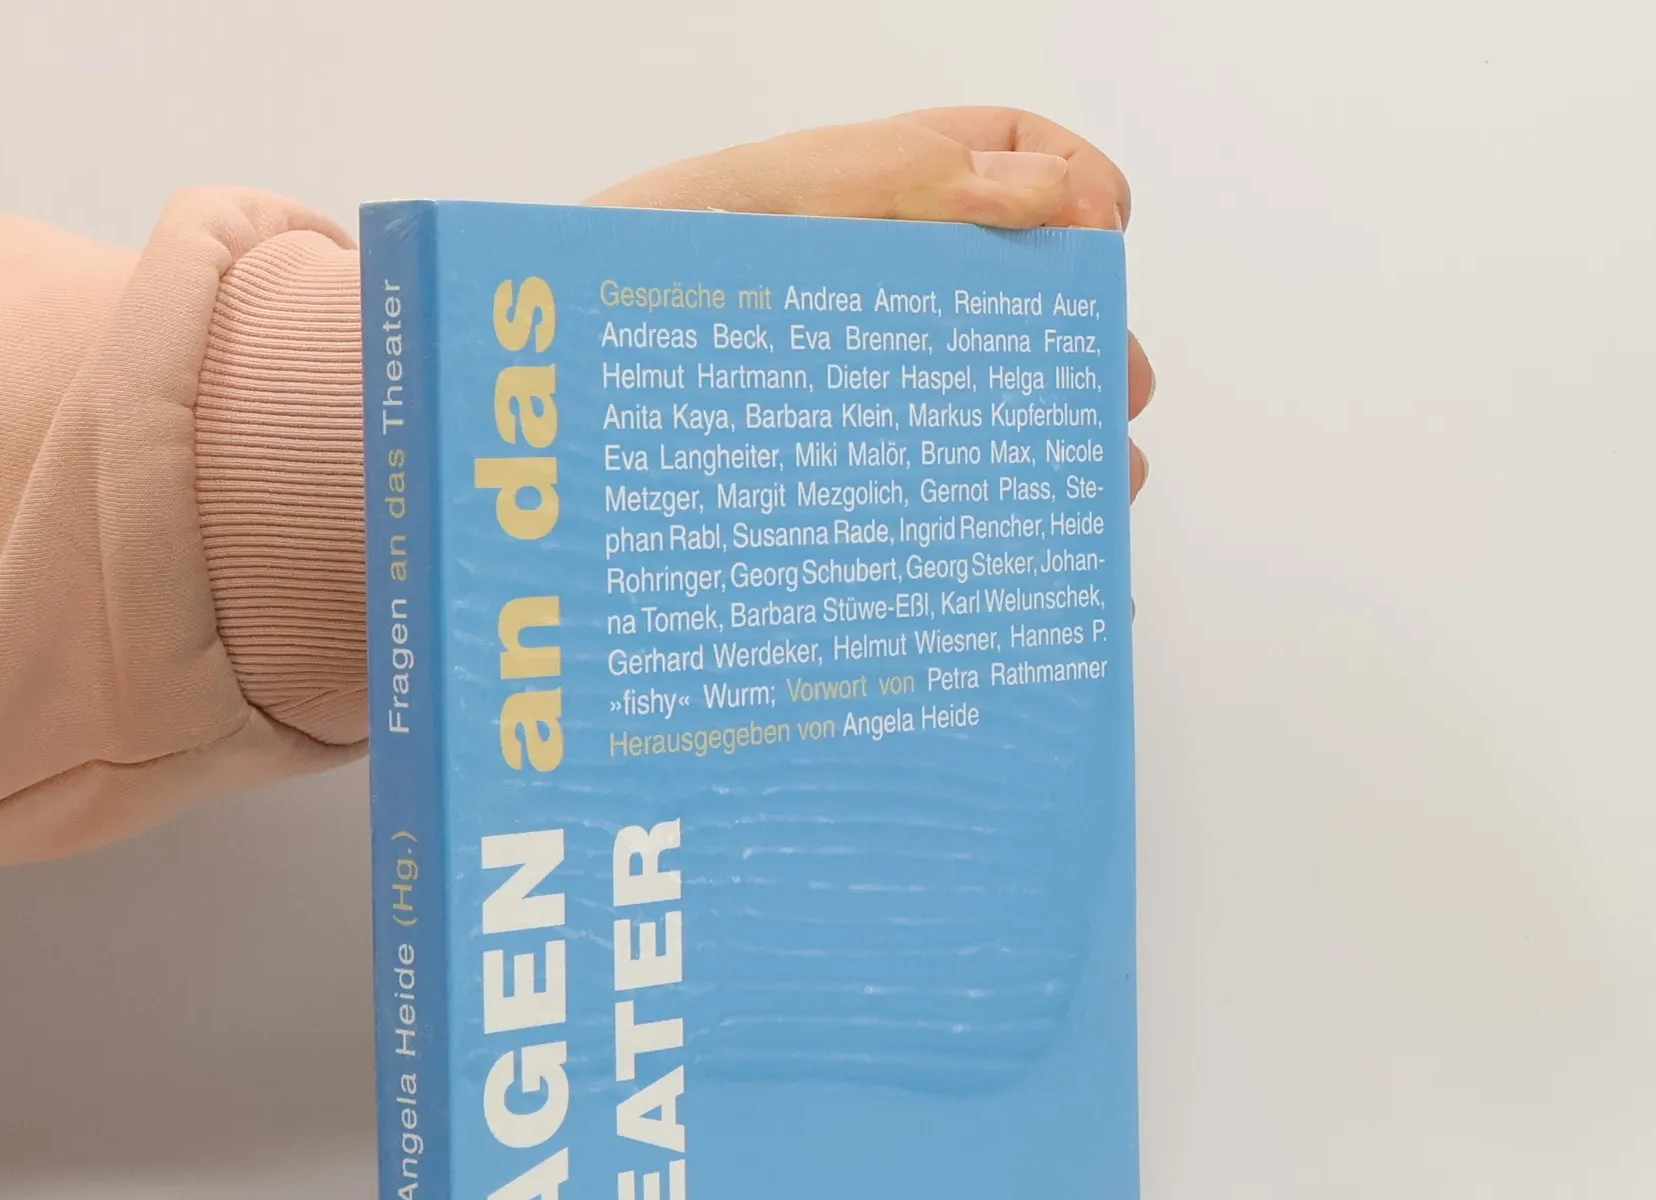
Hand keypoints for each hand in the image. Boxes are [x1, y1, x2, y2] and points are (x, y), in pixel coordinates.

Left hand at [589, 107, 1153, 494]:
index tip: (1103, 237)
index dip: (1072, 185)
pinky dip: (987, 548)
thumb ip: (916, 187)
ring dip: (1051, 455)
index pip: (1007, 160)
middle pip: (1016, 308)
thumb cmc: (637, 285)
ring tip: (1090, 499)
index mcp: (873, 201)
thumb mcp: (781, 206)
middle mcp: (877, 299)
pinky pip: (930, 509)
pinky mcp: (838, 487)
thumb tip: (1062, 198)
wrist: (543, 409)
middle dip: (1078, 350)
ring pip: (981, 419)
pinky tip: (1024, 583)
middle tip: (1112, 396)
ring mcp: (859, 397)